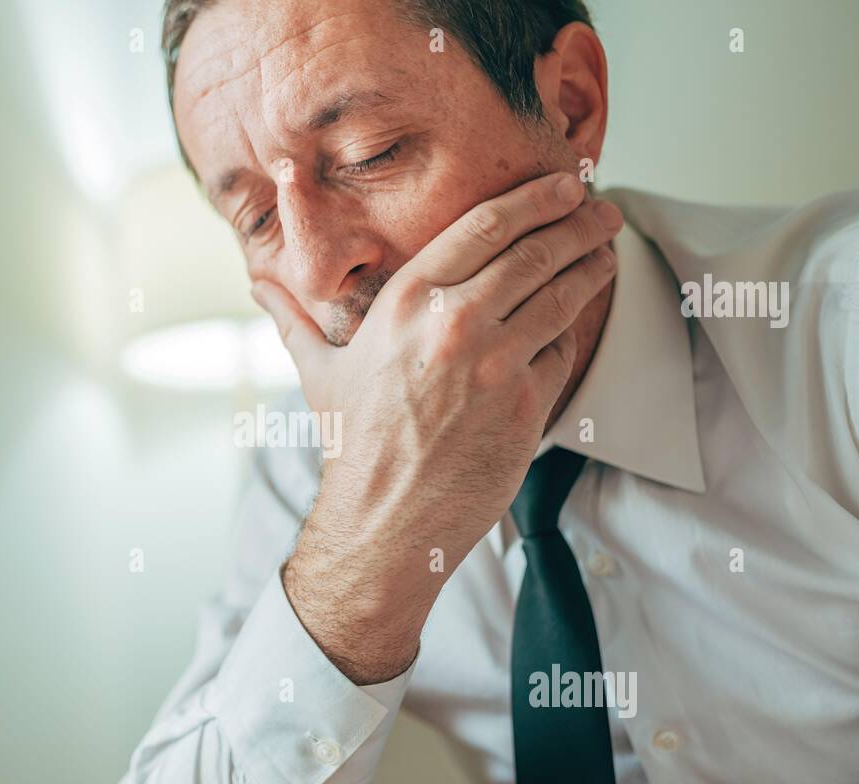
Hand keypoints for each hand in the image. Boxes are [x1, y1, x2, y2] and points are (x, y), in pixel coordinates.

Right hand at [251, 171, 621, 682]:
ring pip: (561, 296)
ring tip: (603, 254)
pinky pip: (560, 352)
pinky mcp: (526, 405)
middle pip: (535, 252)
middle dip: (579, 224)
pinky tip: (573, 323)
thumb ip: (292, 318)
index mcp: (407, 301)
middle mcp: (454, 323)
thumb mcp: (319, 372)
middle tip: (601, 211)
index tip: (561, 186)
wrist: (383, 521)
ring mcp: (496, 364)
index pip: (485, 226)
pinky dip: (570, 333)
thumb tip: (255, 285)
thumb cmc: (353, 445)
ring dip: (590, 267)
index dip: (534, 199)